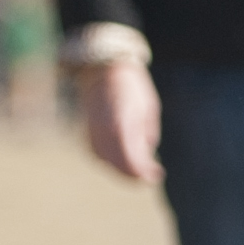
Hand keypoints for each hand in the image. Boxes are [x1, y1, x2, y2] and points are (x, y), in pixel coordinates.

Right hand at [79, 57, 162, 184]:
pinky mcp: (86, 130)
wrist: (103, 68)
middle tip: (150, 176)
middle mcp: (104, 130)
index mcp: (122, 123)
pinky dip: (108, 161)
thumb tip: (146, 158)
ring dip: (121, 170)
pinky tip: (121, 161)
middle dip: (135, 174)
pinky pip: (96, 153)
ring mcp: (92, 131)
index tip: (158, 175)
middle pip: (118, 164)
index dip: (144, 172)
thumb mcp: (148, 109)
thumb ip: (146, 136)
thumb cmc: (132, 86)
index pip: (132, 159)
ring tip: (139, 171)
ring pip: (105, 161)